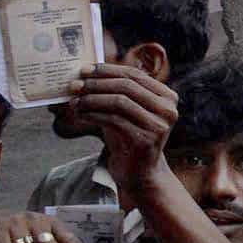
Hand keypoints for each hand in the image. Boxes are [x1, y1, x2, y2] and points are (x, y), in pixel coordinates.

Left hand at [71, 65, 180, 193]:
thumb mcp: (128, 111)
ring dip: (92, 99)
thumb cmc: (130, 137)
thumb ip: (118, 92)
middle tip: (74, 85)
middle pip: (127, 86)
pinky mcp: (145, 140)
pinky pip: (113, 120)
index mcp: (168, 97)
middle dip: (97, 83)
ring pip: (119, 101)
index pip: (135, 74)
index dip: (108, 70)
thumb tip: (86, 73)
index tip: (84, 70)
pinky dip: (93, 114)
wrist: (140, 171)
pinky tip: (80, 113)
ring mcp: (158, 125)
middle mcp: (168, 109)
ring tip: (74, 101)